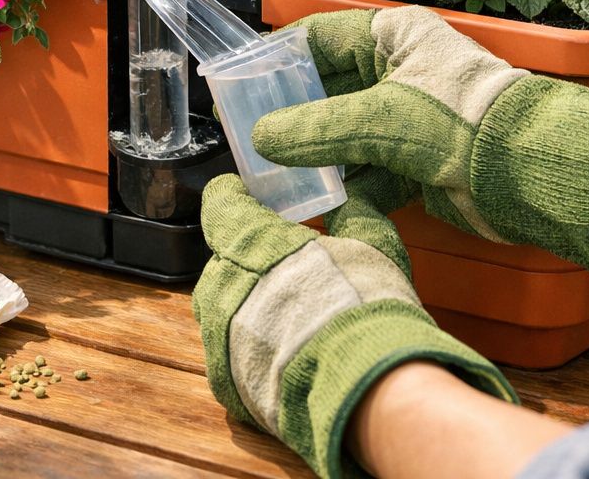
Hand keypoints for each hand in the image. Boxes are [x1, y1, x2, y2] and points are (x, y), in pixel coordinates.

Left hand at [192, 173, 514, 477]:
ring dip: (248, 306)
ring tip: (291, 317)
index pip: (221, 204)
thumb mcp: (371, 246)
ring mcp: (217, 336)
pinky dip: (253, 349)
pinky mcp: (223, 380)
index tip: (247, 199)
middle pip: (225, 261)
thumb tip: (354, 198)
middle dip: (250, 260)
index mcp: (250, 242)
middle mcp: (220, 286)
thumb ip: (355, 216)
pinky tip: (286, 355)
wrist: (365, 391)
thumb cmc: (367, 308)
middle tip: (287, 267)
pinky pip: (230, 352)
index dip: (235, 199)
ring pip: (223, 308)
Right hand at [252, 7, 588, 286]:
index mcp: (394, 36)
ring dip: (316, 155)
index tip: (240, 84)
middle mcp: (401, 69)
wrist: (531, 172)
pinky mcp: (419, 158)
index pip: (319, 38)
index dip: (277, 60)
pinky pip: (368, 167)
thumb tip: (260, 140)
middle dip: (292, 115)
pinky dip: (346, 183)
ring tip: (275, 174)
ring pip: (346, 132)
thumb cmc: (462, 121)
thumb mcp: (376, 119)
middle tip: (250, 136)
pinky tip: (318, 200)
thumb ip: (313, 130)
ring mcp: (410, 115)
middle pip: (328, 89)